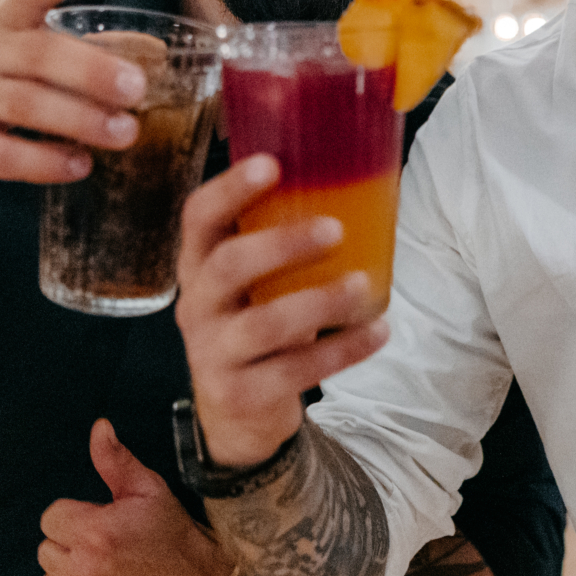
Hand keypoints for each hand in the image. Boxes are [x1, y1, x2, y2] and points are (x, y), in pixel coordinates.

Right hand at [0, 0, 144, 210]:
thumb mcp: (2, 46)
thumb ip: (55, 43)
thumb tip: (140, 57)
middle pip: (38, 54)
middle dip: (92, 70)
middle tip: (138, 87)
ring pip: (26, 105)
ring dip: (81, 120)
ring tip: (125, 132)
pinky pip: (6, 156)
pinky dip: (47, 163)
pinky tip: (80, 165)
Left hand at [38, 419, 233, 575]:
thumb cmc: (175, 536)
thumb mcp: (150, 491)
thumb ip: (115, 460)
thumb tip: (98, 428)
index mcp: (95, 533)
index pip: (51, 518)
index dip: (76, 517)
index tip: (101, 523)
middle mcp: (84, 573)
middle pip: (47, 551)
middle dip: (72, 545)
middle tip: (108, 549)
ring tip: (109, 573)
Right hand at [174, 156, 389, 469]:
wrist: (238, 411)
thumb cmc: (257, 320)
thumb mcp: (256, 281)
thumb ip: (278, 241)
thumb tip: (352, 179)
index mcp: (198, 264)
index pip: (198, 217)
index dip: (230, 188)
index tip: (272, 164)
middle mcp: (196, 305)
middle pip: (227, 266)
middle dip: (282, 243)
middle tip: (335, 230)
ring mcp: (213, 353)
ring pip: (263, 324)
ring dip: (319, 301)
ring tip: (363, 285)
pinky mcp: (239, 394)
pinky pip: (294, 371)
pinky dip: (342, 350)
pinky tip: (378, 331)